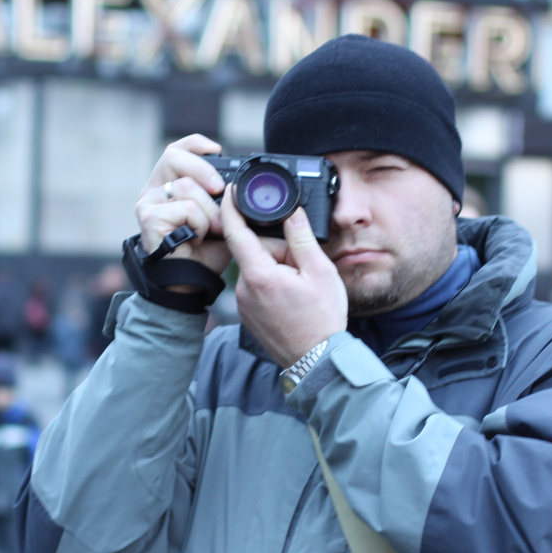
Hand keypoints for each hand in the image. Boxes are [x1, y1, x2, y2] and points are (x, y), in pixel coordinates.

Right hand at [135, 135, 231, 275]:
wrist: (193, 281)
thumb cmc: (205, 251)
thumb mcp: (221, 215)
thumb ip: (223, 196)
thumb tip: (239, 182)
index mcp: (169, 184)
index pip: (177, 149)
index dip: (196, 144)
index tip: (217, 150)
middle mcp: (153, 190)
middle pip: (174, 156)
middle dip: (204, 170)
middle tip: (219, 189)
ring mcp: (147, 203)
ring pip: (186, 186)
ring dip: (209, 211)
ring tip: (211, 230)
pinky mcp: (149, 218)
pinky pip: (185, 208)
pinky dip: (199, 224)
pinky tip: (195, 239)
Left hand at [221, 189, 346, 367]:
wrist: (317, 361)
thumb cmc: (321, 320)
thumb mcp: (320, 271)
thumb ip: (301, 238)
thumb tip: (292, 212)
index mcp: (260, 275)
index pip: (237, 232)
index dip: (231, 207)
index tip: (230, 191)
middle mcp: (244, 289)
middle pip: (255, 251)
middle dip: (278, 251)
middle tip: (303, 269)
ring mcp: (243, 304)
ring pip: (257, 269)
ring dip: (276, 269)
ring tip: (300, 288)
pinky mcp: (248, 315)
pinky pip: (257, 287)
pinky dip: (272, 285)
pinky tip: (292, 299)